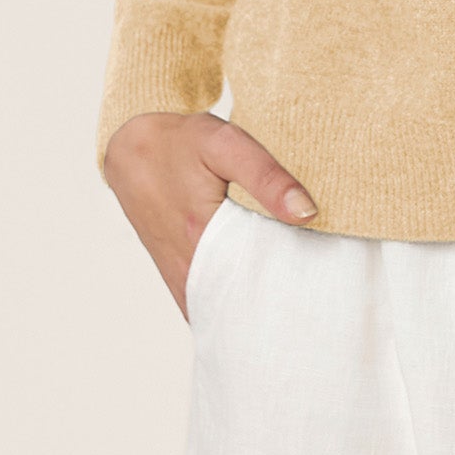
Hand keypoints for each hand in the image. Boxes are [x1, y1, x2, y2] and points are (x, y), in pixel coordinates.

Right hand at [101, 111, 319, 320]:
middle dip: (280, 307)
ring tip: (295, 299)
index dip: (294, 293)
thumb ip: (267, 176)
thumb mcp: (226, 145)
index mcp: (202, 239)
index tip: (323, 294)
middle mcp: (189, 270)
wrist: (132, 150)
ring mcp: (181, 278)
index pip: (258, 288)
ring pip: (226, 310)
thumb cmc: (181, 144)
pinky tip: (261, 292)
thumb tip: (308, 212)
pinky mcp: (178, 276)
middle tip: (316, 300)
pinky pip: (210, 302)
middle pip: (244, 306)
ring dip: (256, 307)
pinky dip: (234, 302)